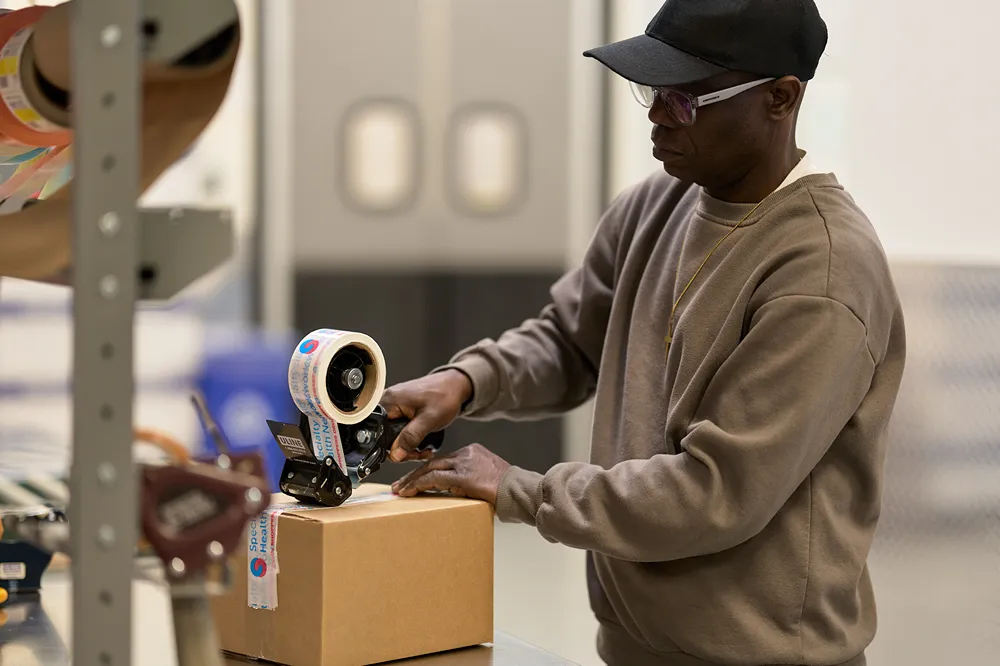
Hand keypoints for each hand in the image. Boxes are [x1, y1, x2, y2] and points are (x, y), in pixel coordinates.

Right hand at [380, 370, 472, 461]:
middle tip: (418, 453)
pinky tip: (420, 439)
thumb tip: (395, 454)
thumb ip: (411, 437)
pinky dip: (409, 437)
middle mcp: (388, 401)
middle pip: (384, 435)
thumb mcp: (429, 420)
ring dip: (407, 445)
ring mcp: (393, 404)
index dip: (392, 448)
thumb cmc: (444, 396)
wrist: (455, 386)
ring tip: (422, 448)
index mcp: (390, 401)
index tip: (407, 453)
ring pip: (392, 434)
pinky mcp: (400, 408)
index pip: (377, 432)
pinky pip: (398, 428)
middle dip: (402, 449)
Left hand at [391, 443, 510, 504]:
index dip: (426, 470)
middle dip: (414, 474)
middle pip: (433, 462)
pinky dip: (420, 484)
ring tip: (401, 491)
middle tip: (400, 485)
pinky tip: (410, 491)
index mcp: (473, 452)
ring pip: (430, 469)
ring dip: (412, 480)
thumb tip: (456, 491)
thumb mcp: (487, 479)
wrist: (521, 491)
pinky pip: (435, 479)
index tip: (415, 479)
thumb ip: (470, 479)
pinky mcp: (463, 476)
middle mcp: (467, 453)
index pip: (444, 460)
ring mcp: (465, 463)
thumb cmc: (509, 491)